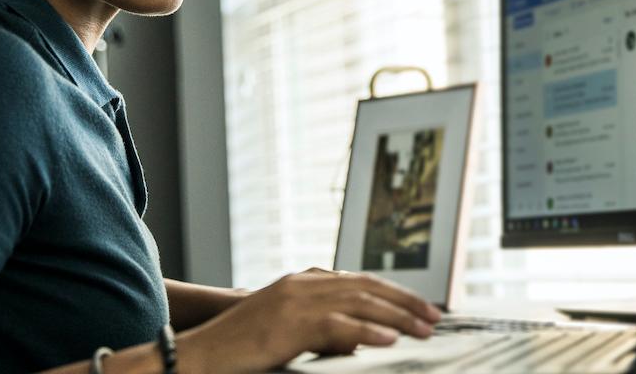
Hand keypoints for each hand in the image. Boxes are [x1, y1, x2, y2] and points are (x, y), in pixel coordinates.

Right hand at [177, 270, 441, 372]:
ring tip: (424, 330)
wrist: (199, 354)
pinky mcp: (288, 323)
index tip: (423, 307)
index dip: (395, 293)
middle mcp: (303, 284)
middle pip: (367, 288)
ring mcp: (295, 300)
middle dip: (406, 302)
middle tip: (436, 317)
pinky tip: (389, 340)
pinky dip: (366, 331)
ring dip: (397, 316)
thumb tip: (358, 341)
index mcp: (303, 281)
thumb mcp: (288, 331)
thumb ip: (322, 329)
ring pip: (359, 303)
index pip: (360, 281)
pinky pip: (336, 325)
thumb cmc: (241, 349)